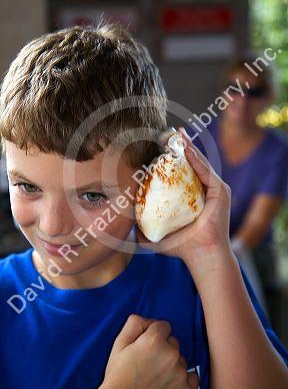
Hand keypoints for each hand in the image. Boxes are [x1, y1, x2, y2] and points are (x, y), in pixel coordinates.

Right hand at [95, 314, 198, 388]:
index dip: (153, 335)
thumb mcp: (119, 345)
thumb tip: (149, 320)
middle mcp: (171, 355)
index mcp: (154, 340)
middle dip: (164, 349)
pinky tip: (168, 385)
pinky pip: (192, 378)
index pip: (164, 326)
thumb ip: (135, 324)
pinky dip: (183, 381)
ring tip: (156, 377)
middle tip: (149, 364)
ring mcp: (181, 374)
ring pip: (181, 360)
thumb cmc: (118, 378)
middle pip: (173, 343)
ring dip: (173, 365)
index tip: (146, 347)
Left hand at [136, 127, 231, 263]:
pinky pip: (206, 171)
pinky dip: (196, 159)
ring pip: (199, 163)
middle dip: (180, 146)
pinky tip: (185, 148)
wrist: (201, 256)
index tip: (159, 144)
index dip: (172, 157)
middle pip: (191, 163)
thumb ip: (141, 230)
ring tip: (176, 134)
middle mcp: (204, 190)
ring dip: (187, 147)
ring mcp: (214, 189)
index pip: (181, 171)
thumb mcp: (156, 236)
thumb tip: (124, 224)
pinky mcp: (221, 191)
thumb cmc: (181, 246)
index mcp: (191, 196)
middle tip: (168, 132)